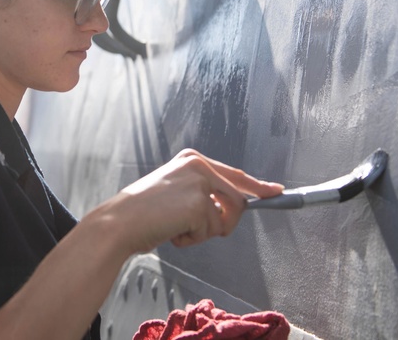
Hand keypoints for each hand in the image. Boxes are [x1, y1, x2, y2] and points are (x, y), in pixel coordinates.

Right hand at [95, 149, 283, 253]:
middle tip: (196, 229)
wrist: (121, 221)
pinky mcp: (200, 203)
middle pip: (238, 199)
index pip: (234, 174)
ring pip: (226, 219)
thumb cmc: (143, 211)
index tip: (276, 191)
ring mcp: (201, 183)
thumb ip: (202, 193)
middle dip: (226, 222)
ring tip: (177, 227)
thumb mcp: (175, 191)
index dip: (257, 186)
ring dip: (204, 232)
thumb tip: (230, 209)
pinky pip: (210, 232)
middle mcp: (199, 165)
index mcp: (193, 159)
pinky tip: (172, 231)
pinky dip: (192, 239)